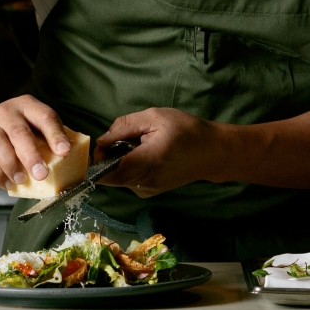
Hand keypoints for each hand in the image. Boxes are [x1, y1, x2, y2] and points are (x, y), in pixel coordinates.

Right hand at [0, 95, 74, 189]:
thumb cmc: (16, 131)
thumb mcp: (35, 127)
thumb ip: (54, 140)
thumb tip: (80, 161)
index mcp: (28, 106)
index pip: (44, 117)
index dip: (55, 135)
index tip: (65, 152)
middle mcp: (7, 113)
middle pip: (19, 133)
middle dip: (32, 156)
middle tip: (42, 173)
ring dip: (12, 167)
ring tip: (23, 179)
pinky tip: (9, 183)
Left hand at [95, 108, 227, 197]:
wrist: (212, 153)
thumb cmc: (186, 131)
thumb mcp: (155, 117)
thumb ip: (124, 127)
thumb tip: (102, 140)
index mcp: (147, 162)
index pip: (108, 173)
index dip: (97, 162)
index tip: (102, 145)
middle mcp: (145, 183)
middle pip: (110, 176)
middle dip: (108, 159)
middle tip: (123, 140)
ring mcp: (147, 191)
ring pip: (118, 179)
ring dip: (119, 163)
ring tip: (138, 146)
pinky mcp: (150, 192)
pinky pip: (128, 180)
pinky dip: (128, 168)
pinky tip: (144, 156)